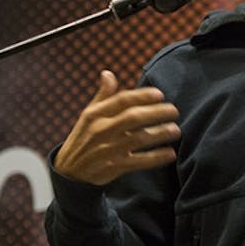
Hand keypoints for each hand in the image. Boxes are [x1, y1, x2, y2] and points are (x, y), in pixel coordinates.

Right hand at [54, 70, 180, 185]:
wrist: (69, 172)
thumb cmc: (84, 138)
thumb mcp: (88, 115)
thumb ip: (103, 96)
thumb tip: (108, 73)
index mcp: (95, 115)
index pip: (122, 100)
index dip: (142, 96)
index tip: (160, 94)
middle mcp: (101, 130)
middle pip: (133, 118)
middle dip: (157, 113)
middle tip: (174, 111)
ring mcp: (108, 149)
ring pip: (139, 139)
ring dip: (160, 133)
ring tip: (176, 130)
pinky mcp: (113, 167)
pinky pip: (139, 162)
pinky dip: (156, 158)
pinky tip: (171, 153)